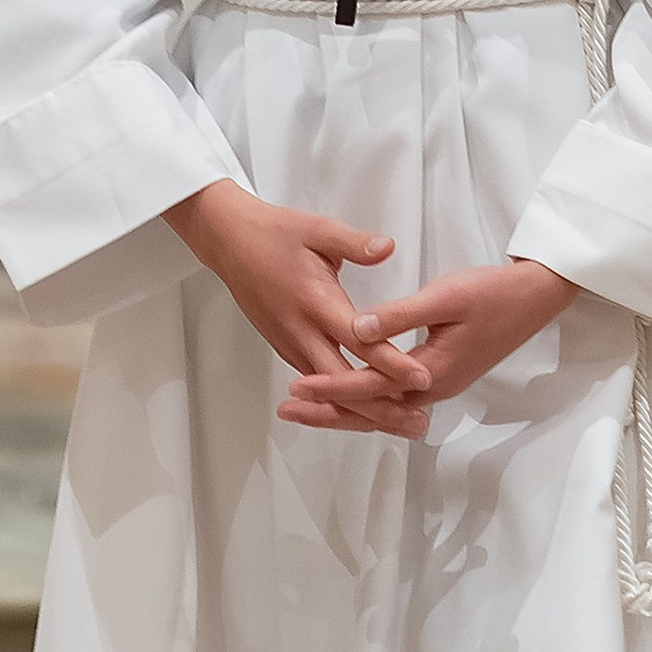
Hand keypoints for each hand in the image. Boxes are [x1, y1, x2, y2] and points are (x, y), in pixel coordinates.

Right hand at [165, 181, 430, 420]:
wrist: (230, 243)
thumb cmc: (275, 234)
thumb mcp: (318, 229)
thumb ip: (355, 243)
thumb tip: (388, 248)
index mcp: (316, 301)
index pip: (360, 340)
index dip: (392, 362)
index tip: (422, 378)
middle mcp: (302, 330)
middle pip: (344, 381)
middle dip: (381, 405)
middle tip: (417, 420)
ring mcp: (291, 342)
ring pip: (328, 388)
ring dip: (362, 408)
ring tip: (399, 422)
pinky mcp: (284, 347)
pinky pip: (315, 381)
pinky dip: (339, 399)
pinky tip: (362, 408)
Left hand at [274, 259, 579, 432]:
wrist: (534, 299)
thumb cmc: (491, 293)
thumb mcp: (444, 297)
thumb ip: (399, 315)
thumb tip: (357, 329)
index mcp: (431, 372)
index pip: (370, 389)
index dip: (331, 388)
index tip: (296, 386)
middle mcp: (432, 388)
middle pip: (371, 412)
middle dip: (328, 412)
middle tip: (286, 409)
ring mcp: (436, 385)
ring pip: (380, 409)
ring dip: (342, 409)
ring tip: (304, 407)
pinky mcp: (438, 376)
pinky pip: (392, 399)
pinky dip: (363, 400)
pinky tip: (343, 392)